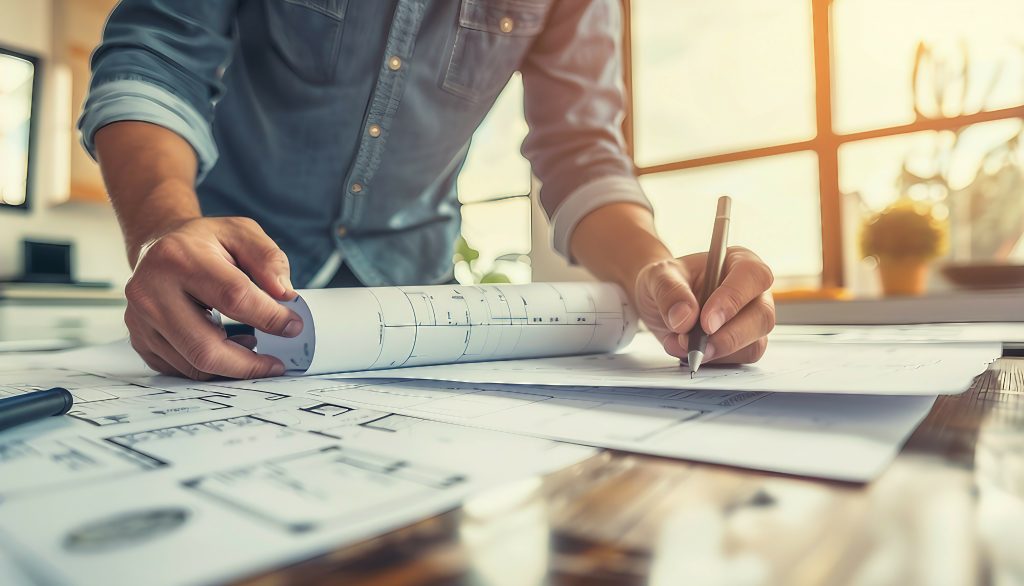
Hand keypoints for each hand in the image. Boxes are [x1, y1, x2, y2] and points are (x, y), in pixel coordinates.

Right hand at [124, 217, 300, 379]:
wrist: (159, 244)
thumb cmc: (204, 241)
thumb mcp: (242, 232)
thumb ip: (268, 259)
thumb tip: (285, 296)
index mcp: (179, 258)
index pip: (233, 297)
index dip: (269, 317)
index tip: (294, 327)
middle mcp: (151, 291)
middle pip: (205, 347)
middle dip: (249, 364)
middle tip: (276, 365)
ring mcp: (140, 320)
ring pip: (193, 365)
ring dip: (232, 366)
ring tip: (253, 346)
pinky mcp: (139, 339)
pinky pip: (181, 369)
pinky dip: (212, 367)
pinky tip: (227, 346)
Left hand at [633, 247, 775, 363]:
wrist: (658, 303)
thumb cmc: (667, 281)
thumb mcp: (658, 277)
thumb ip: (669, 292)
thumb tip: (684, 318)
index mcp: (739, 262)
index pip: (753, 276)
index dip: (733, 299)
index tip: (706, 322)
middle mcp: (753, 291)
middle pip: (762, 316)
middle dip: (729, 337)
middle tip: (696, 346)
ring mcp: (752, 320)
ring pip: (754, 344)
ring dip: (718, 352)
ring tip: (681, 345)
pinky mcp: (743, 345)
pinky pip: (739, 360)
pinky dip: (713, 361)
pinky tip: (687, 351)